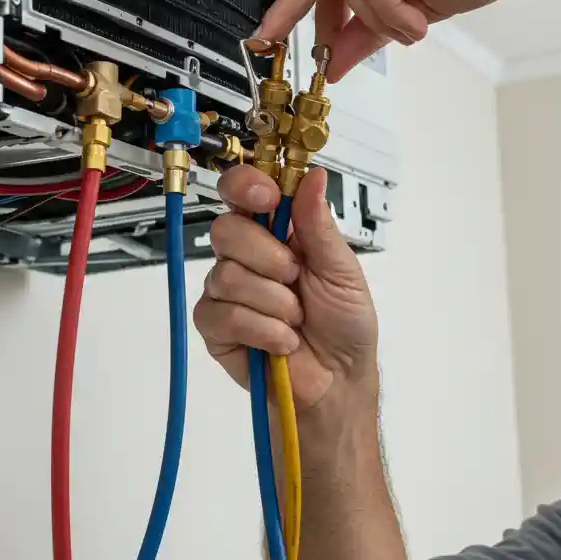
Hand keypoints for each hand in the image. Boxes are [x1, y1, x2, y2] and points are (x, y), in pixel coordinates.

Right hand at [193, 165, 378, 415]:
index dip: (246, 185)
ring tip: (295, 319)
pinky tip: (280, 341)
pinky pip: (223, 314)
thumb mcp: (342, 271)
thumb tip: (314, 176)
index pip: (243, 192)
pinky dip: (262, 329)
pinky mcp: (215, 326)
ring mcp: (226, 291)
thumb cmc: (345, 326)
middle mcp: (246, 256)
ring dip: (274, 302)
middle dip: (267, 257)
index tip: (266, 197)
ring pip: (226, 274)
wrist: (338, 383)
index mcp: (277, 232)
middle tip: (295, 278)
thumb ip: (319, 225)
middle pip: (226, 229)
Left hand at [257, 0, 560, 79]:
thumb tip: (336, 56)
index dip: (299, 2)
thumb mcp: (417, 6)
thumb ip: (374, 27)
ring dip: (377, 17)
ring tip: (410, 28)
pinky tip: (413, 17)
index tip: (279, 35)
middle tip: (275, 40)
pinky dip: (386, 3)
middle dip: (296, 7)